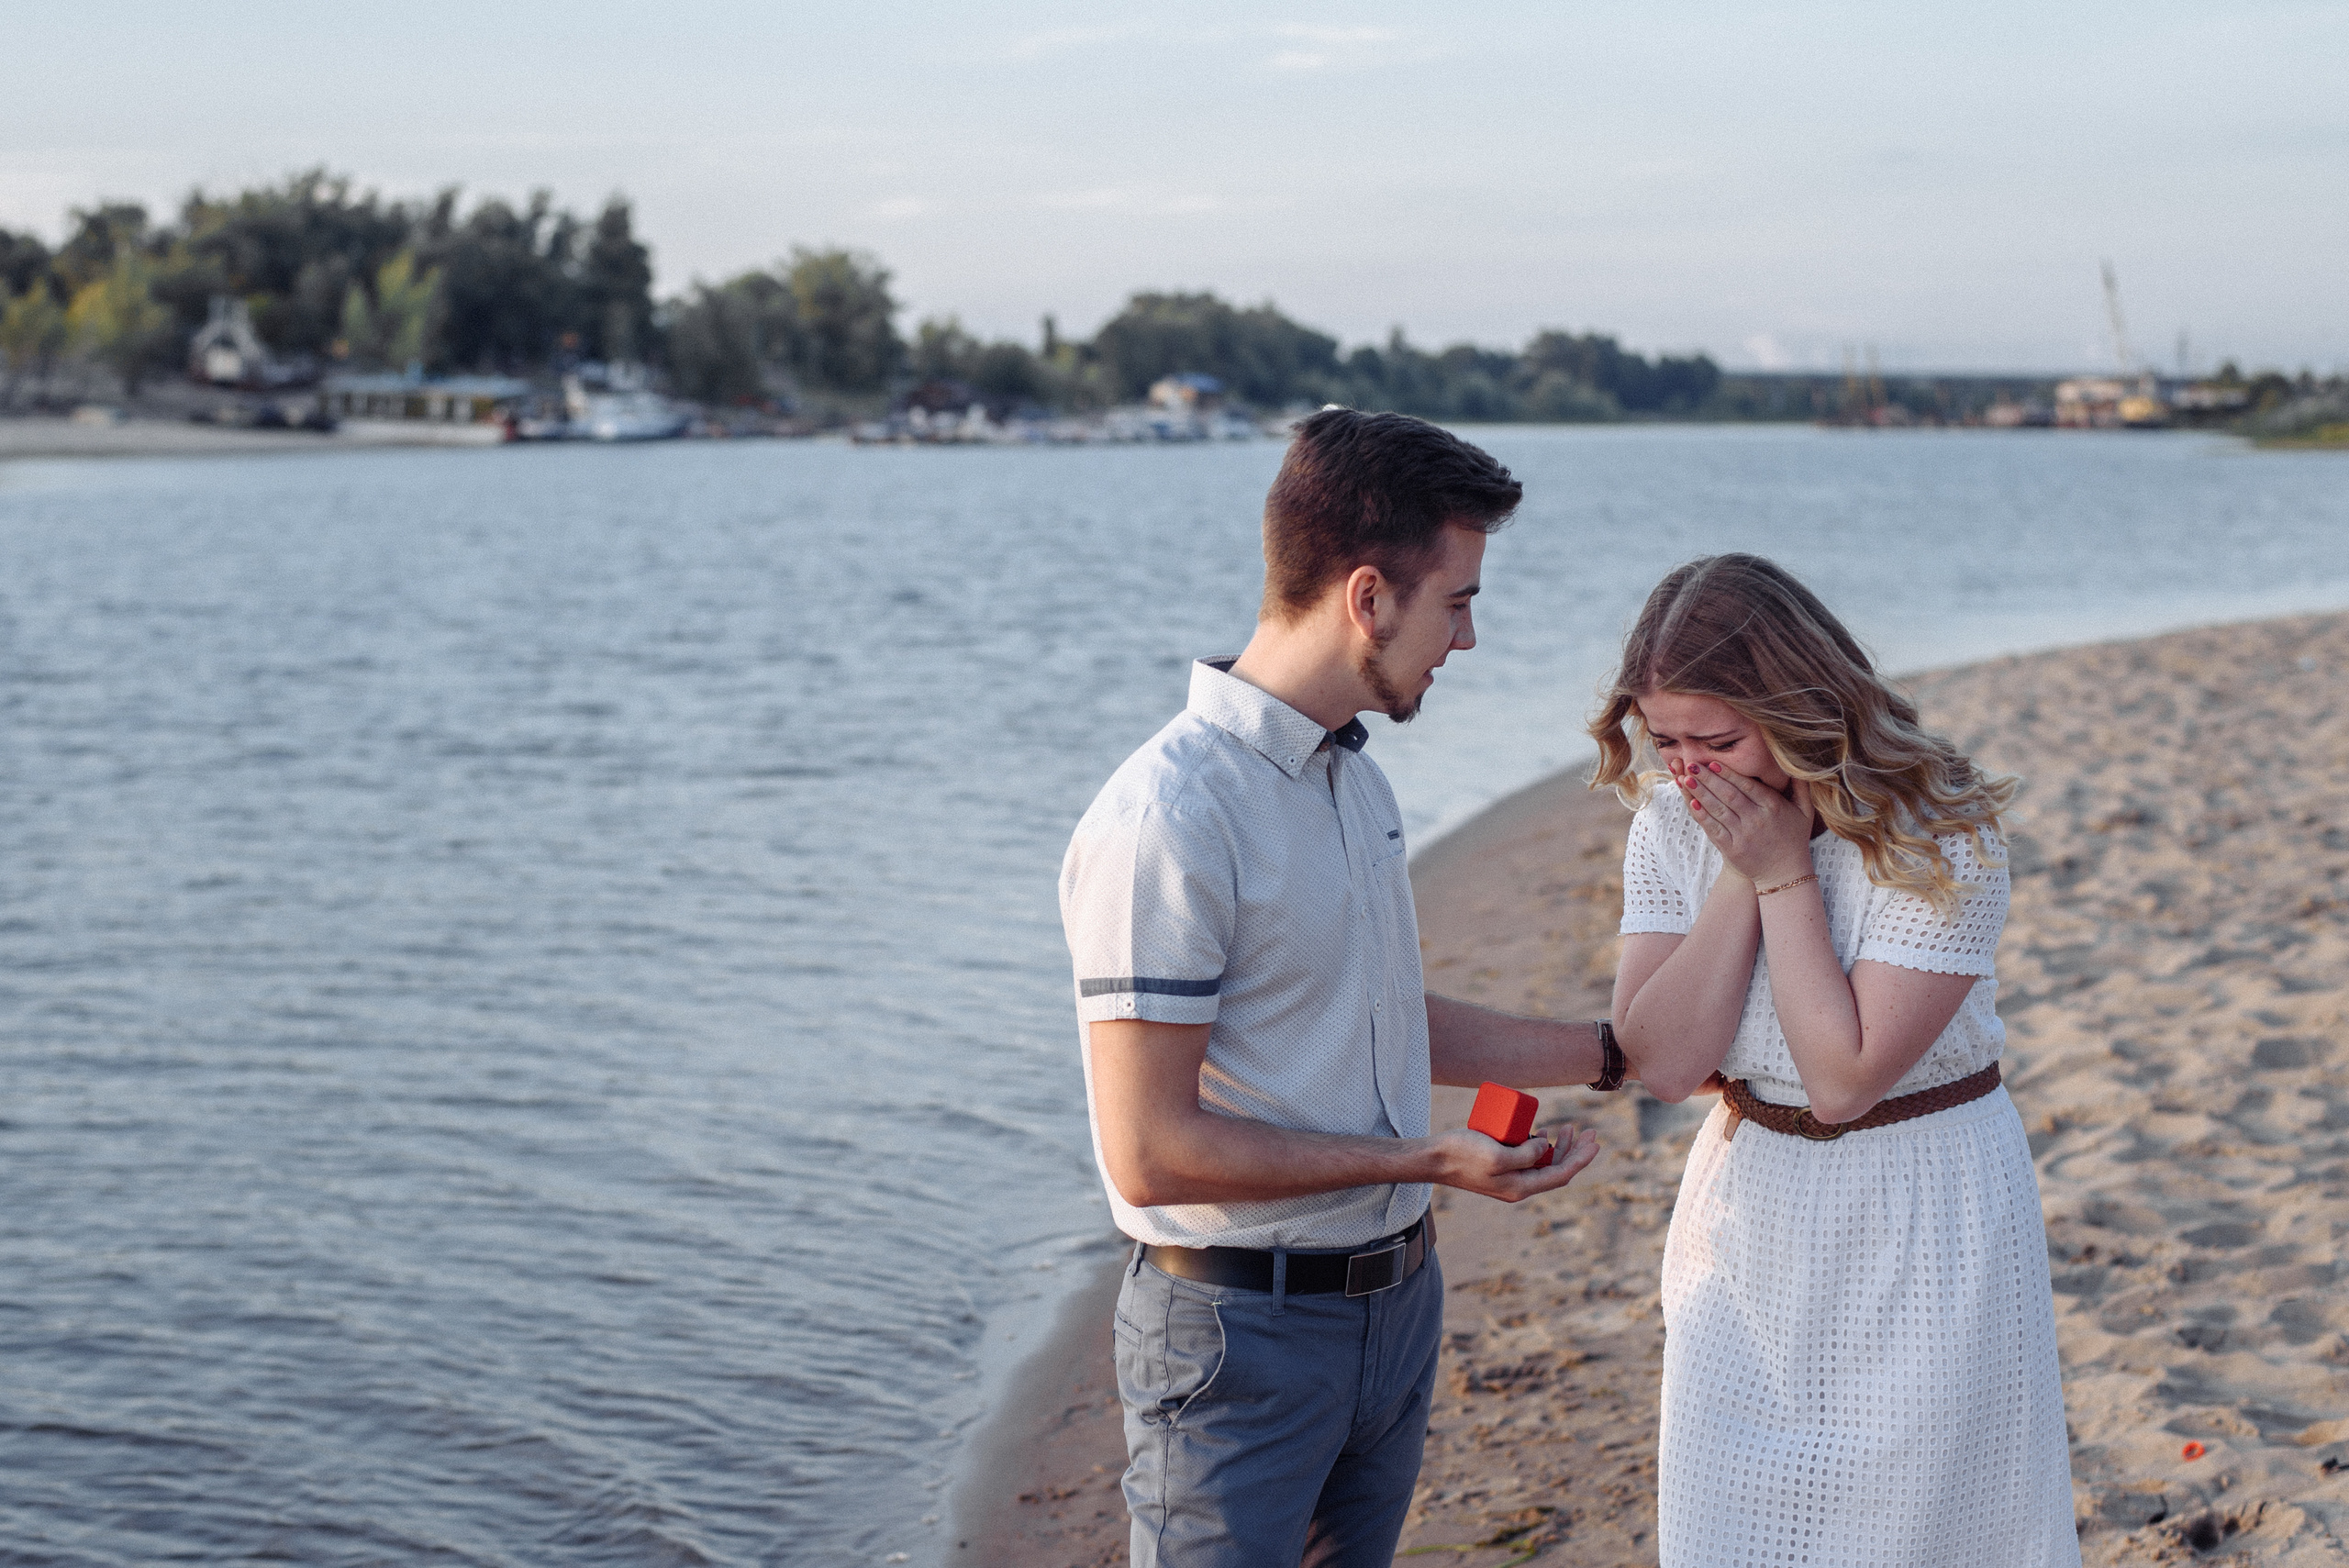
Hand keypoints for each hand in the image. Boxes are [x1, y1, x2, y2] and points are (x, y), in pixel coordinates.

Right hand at [1427, 1123, 1599, 1202]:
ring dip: (1560, 1148)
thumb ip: (1525, 1155)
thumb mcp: (1498, 1155)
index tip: (1594, 1142)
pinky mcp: (1500, 1167)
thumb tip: (1545, 1146)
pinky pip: (1528, 1160)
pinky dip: (1540, 1147)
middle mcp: (1517, 1186)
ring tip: (1568, 1129)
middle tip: (1587, 1131)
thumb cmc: (1462, 1154)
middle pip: (1556, 1170)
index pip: (1561, 1175)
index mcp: (1520, 1188)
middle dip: (1575, 1152)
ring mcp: (1509, 1178)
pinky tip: (1542, 1133)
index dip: (1581, 1159)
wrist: (1433, 1158)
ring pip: (1544, 1165)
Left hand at [1684, 761, 1815, 886]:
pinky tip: (1691, 803)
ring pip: (1718, 810)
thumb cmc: (1794, 839)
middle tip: (1692, 765)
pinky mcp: (1732, 849)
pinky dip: (1702, 816)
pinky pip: (1714, 829)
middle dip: (1709, 779)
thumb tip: (1797, 764)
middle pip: (1729, 795)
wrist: (1785, 874)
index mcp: (1773, 807)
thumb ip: (1801, 788)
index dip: (1729, 773)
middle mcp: (1757, 820)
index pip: (1747, 786)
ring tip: (1685, 779)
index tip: (1713, 762)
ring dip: (1700, 793)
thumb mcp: (1805, 812)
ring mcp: (1743, 835)